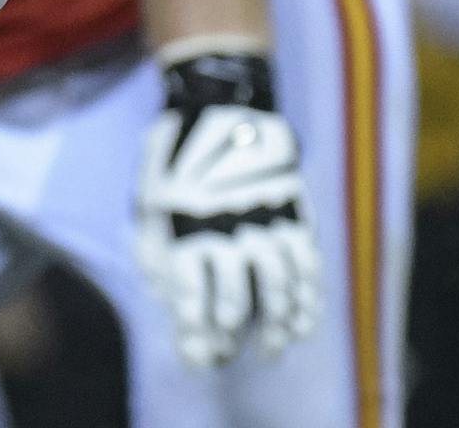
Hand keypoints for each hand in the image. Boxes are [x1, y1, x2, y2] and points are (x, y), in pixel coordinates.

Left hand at [133, 53, 319, 366]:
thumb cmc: (176, 156)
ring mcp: (263, 220)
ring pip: (278, 289)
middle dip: (233, 334)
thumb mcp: (150, 199)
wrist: (220, 104)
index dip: (196, 331)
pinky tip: (301, 321)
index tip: (200, 355)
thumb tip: (163, 297)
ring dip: (276, 326)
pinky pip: (307, 267)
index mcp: (184, 225)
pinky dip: (308, 300)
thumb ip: (155, 249)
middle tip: (232, 350)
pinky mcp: (293, 212)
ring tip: (270, 347)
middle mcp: (225, 227)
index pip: (191, 294)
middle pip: (235, 299)